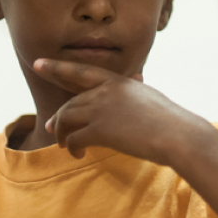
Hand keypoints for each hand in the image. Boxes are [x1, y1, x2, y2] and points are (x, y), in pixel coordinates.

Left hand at [32, 58, 215, 164]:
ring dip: (62, 133)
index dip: (57, 67)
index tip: (38, 63)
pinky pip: (74, 138)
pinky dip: (71, 147)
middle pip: (70, 102)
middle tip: (50, 127)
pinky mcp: (100, 130)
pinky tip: (77, 154)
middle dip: (57, 115)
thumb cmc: (170, 121)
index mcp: (119, 82)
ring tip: (64, 145)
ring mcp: (102, 110)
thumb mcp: (150, 97)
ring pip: (67, 118)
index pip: (80, 71)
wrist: (178, 135)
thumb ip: (135, 90)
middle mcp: (106, 92)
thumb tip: (136, 80)